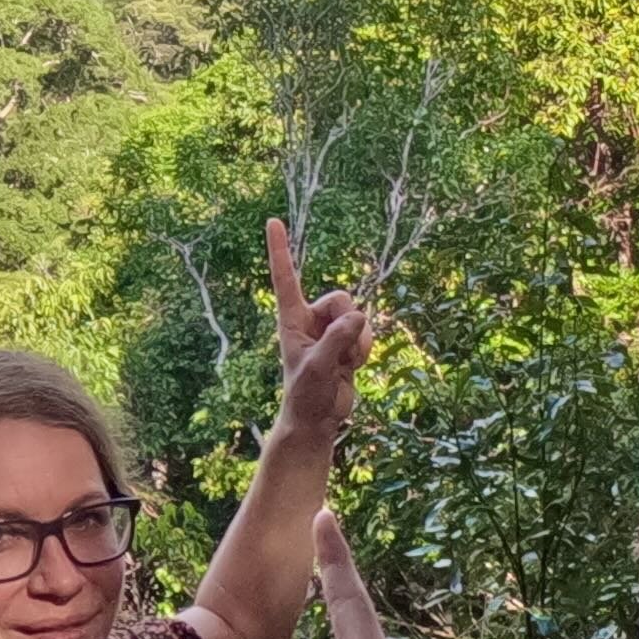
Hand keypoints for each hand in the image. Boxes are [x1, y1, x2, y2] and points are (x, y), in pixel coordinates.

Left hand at [267, 217, 372, 461]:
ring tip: (342, 364)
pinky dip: (364, 350)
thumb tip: (357, 318)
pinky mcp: (347, 342)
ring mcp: (331, 330)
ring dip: (357, 343)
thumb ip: (337, 340)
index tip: (272, 221)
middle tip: (338, 352)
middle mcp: (311, 319)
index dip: (280, 250)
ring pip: (359, 316)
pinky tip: (351, 367)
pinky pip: (367, 332)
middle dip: (347, 323)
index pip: (285, 278)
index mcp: (292, 319)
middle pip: (342, 299)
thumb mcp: (318, 366)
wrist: (318, 417)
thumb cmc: (306, 393)